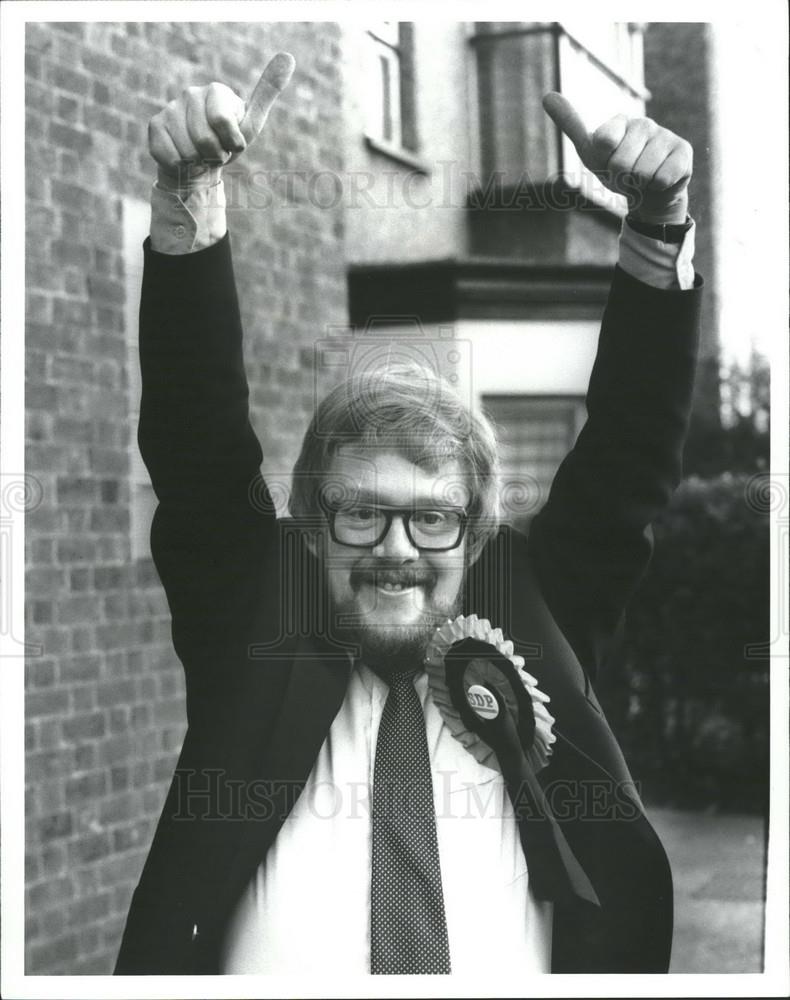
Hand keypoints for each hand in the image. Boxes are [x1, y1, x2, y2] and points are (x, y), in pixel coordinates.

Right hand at [148, 52, 295, 190]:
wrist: (201, 161)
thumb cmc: (229, 141)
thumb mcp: (252, 122)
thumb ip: (268, 91)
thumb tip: (288, 56)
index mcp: (216, 91)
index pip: (223, 122)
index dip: (231, 144)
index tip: (234, 144)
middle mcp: (190, 94)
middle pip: (205, 141)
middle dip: (216, 156)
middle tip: (216, 151)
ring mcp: (170, 108)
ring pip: (187, 152)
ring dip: (198, 162)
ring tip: (201, 154)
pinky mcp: (155, 126)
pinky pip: (171, 157)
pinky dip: (181, 166)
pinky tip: (184, 157)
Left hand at [542, 92, 691, 224]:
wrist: (646, 192)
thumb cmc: (616, 169)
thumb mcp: (590, 151)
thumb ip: (571, 124)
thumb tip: (546, 95)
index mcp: (620, 122)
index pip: (603, 141)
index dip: (603, 161)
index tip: (608, 161)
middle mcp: (644, 124)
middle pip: (622, 162)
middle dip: (621, 177)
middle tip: (627, 174)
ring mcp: (666, 136)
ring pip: (643, 172)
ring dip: (639, 183)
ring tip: (643, 178)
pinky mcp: (683, 152)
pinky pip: (662, 178)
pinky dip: (657, 186)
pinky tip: (660, 180)